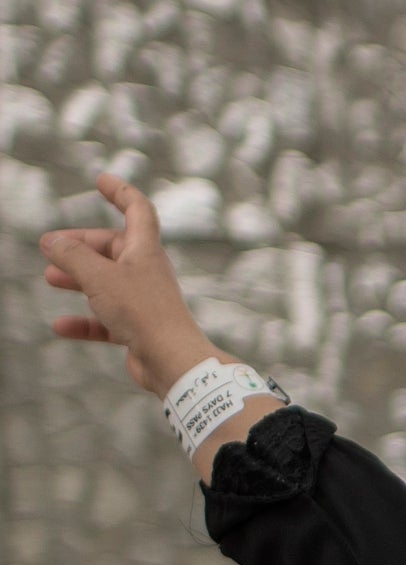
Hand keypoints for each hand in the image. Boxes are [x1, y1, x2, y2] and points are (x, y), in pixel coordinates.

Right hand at [40, 174, 218, 397]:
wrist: (173, 362)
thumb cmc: (143, 314)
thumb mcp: (99, 276)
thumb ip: (71, 255)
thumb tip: (52, 242)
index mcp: (145, 251)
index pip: (137, 211)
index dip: (121, 193)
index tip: (102, 180)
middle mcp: (147, 273)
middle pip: (112, 248)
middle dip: (81, 245)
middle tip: (51, 248)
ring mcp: (144, 302)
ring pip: (107, 282)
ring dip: (79, 278)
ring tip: (51, 277)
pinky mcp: (139, 329)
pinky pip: (106, 320)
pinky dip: (84, 321)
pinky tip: (61, 326)